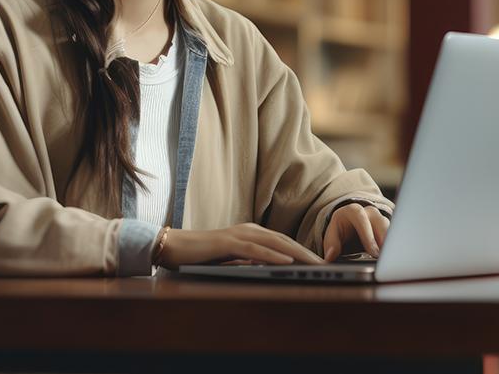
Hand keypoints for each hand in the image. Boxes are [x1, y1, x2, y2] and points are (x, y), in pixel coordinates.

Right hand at [156, 223, 323, 268]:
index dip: (302, 251)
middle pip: (284, 241)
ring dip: (296, 254)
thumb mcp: (232, 259)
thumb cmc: (202, 256)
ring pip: (274, 244)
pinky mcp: (228, 243)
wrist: (173, 247)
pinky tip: (287, 262)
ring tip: (313, 264)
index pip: (283, 242)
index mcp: (252, 233)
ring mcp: (239, 234)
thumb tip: (269, 268)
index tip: (319, 262)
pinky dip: (273, 256)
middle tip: (325, 264)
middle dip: (306, 253)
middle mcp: (249, 230)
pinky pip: (255, 250)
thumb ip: (250, 260)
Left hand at [323, 202, 389, 261]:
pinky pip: (394, 234)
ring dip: (391, 243)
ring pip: (390, 228)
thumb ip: (331, 244)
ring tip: (391, 258)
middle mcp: (369, 212)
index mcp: (353, 211)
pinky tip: (393, 257)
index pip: (361, 219)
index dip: (368, 236)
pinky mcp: (387, 227)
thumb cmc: (340, 229)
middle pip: (380, 222)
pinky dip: (393, 245)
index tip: (373, 251)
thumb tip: (330, 256)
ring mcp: (380, 219)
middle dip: (384, 239)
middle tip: (385, 256)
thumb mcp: (331, 234)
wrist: (348, 223)